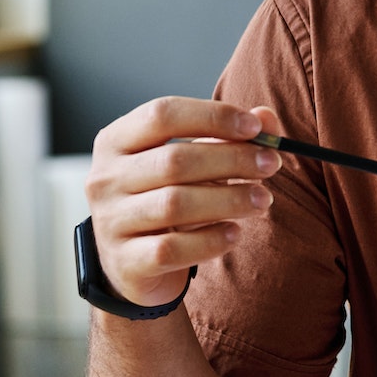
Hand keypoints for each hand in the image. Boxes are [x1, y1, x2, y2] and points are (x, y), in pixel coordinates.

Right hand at [86, 97, 283, 306]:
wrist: (131, 261)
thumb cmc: (165, 196)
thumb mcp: (193, 161)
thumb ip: (228, 136)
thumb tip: (267, 117)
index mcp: (117, 141)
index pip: (162, 115)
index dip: (213, 116)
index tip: (255, 127)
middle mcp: (105, 179)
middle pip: (174, 161)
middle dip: (232, 160)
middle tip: (271, 164)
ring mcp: (110, 222)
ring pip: (175, 204)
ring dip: (229, 200)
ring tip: (263, 200)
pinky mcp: (125, 261)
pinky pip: (172, 249)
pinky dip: (210, 240)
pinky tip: (235, 232)